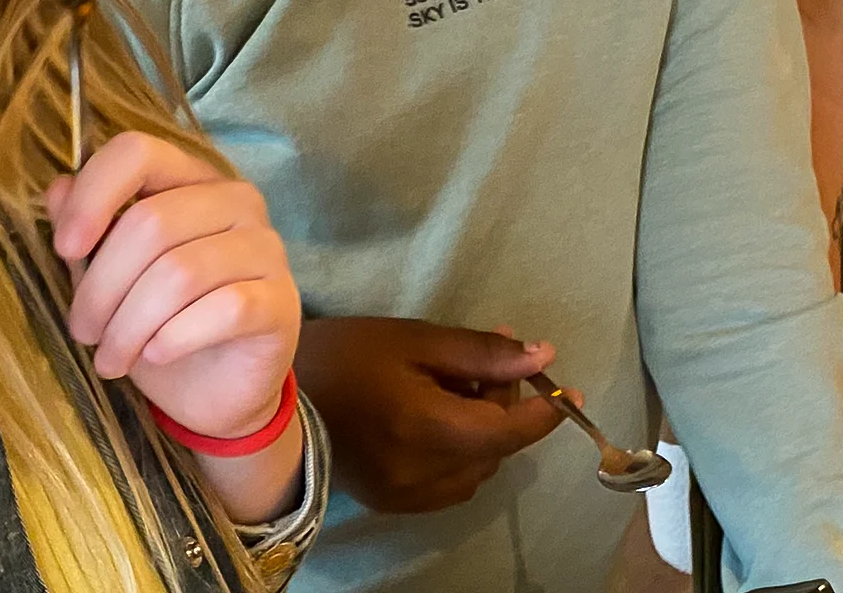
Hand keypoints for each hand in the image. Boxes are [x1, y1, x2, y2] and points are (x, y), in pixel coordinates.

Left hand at [47, 132, 301, 443]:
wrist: (213, 391)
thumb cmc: (160, 324)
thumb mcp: (112, 277)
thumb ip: (89, 230)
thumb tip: (57, 191)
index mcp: (192, 180)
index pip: (140, 153)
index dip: (94, 195)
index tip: (65, 248)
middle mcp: (237, 202)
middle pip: (150, 223)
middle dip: (101, 287)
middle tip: (83, 332)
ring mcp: (266, 249)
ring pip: (179, 274)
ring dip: (129, 325)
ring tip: (109, 359)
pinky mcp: (281, 301)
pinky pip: (222, 310)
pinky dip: (174, 339)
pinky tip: (156, 356)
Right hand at [294, 316, 561, 512]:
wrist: (275, 398)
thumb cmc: (346, 355)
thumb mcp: (416, 340)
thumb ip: (482, 354)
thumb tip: (542, 357)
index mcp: (428, 430)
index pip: (509, 432)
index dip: (545, 412)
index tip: (567, 390)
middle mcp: (422, 474)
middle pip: (494, 448)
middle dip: (505, 408)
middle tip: (492, 361)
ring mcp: (406, 496)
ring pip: (475, 470)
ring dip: (484, 433)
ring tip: (460, 388)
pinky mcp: (392, 502)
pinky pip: (449, 484)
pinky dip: (460, 455)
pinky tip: (440, 421)